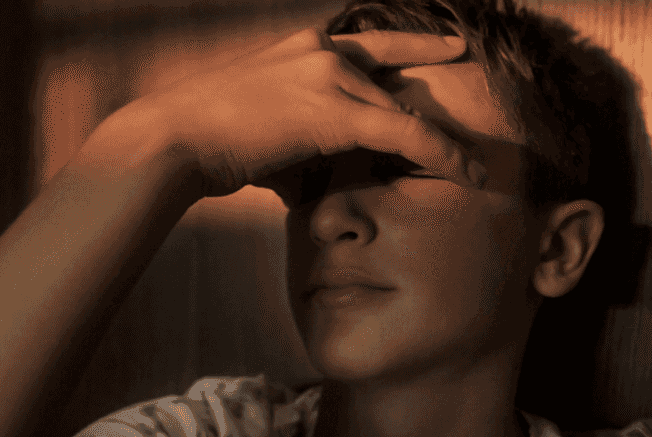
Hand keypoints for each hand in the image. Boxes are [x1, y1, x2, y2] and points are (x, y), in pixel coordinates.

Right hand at [95, 28, 474, 197]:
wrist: (174, 138)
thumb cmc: (204, 143)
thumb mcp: (259, 128)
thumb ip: (297, 139)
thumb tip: (311, 177)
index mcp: (302, 45)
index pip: (374, 43)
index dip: (417, 44)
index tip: (453, 47)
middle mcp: (323, 51)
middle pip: (396, 82)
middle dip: (434, 108)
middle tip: (472, 125)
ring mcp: (332, 76)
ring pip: (406, 111)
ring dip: (443, 145)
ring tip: (477, 170)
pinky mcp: (339, 111)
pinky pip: (408, 133)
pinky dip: (443, 155)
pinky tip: (470, 174)